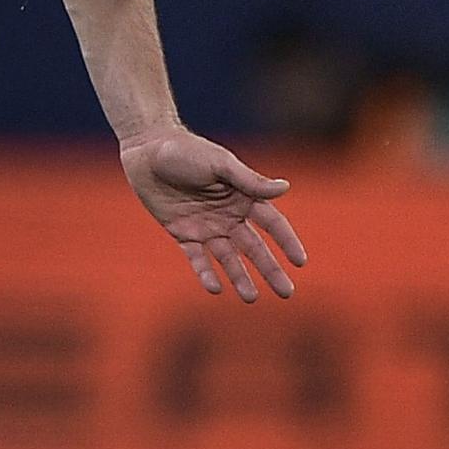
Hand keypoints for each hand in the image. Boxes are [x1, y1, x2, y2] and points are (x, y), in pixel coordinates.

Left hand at [119, 125, 306, 302]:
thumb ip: (249, 180)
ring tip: (251, 298)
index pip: (272, 223)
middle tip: (286, 293)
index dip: (287, 242)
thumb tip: (285, 188)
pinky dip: (205, 272)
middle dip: (270, 269)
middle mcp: (228, 215)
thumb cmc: (186, 150)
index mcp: (243, 196)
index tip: (300, 262)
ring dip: (240, 277)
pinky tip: (215, 288)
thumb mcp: (220, 164)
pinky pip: (196, 257)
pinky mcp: (182, 233)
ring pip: (228, 258)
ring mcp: (206, 226)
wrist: (147, 150)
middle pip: (254, 247)